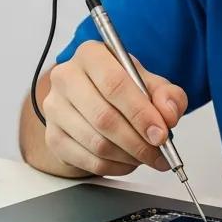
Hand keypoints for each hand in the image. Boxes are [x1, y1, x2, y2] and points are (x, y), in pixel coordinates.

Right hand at [40, 41, 187, 175]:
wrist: (92, 101)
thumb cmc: (121, 89)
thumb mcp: (150, 84)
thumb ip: (167, 96)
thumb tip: (168, 114)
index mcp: (91, 55)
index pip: (114, 84)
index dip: (140, 113)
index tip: (160, 133)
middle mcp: (66, 77)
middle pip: (104, 117)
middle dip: (138, 142)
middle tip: (159, 153)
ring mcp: (55, 108)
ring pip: (96, 143)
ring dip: (128, 156)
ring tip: (146, 156)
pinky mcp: (53, 136)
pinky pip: (88, 161)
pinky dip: (115, 167)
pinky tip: (127, 161)